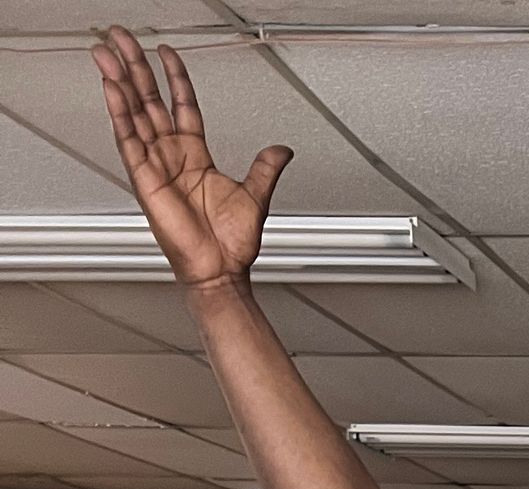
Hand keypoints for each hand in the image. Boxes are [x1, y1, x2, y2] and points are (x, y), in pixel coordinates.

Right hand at [92, 27, 290, 291]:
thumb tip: (282, 150)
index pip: (181, 104)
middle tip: (122, 38)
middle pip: (149, 100)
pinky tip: (111, 88)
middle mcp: (172, 157)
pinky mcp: (145, 179)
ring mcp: (156, 165)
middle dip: (136, 67)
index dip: (174, 77)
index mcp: (195, 156)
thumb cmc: (232, 244)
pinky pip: (129, 139)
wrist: (221, 272)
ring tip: (107, 52)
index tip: (167, 52)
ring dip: (119, 81)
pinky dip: (119, 113)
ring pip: (133, 113)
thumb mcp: (256, 195)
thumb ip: (266, 167)